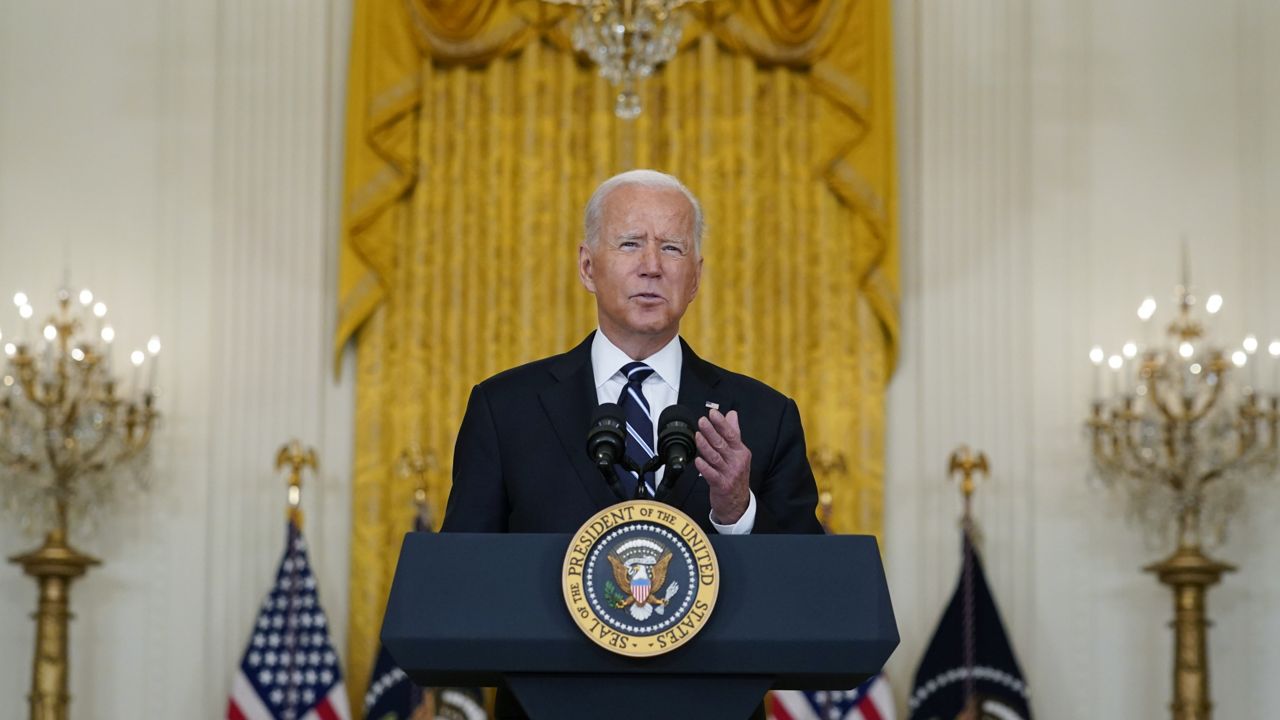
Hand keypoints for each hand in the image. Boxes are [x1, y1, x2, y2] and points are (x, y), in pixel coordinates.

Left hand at [694, 409, 750, 523]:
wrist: (738, 503)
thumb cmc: (736, 476)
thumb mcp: (739, 453)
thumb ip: (734, 433)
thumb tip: (732, 414)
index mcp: (740, 452)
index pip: (731, 434)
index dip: (721, 423)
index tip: (713, 413)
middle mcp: (736, 461)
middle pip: (722, 444)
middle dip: (711, 431)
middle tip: (702, 421)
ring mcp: (729, 473)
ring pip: (715, 457)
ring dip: (705, 446)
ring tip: (697, 436)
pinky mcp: (722, 485)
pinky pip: (711, 475)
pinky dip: (704, 467)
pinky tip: (698, 460)